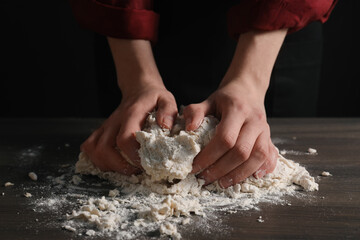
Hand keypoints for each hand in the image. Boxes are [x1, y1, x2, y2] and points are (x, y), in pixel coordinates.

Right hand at [81, 84, 176, 173]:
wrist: (139, 88)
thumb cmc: (153, 97)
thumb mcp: (166, 100)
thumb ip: (168, 112)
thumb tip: (165, 127)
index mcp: (131, 114)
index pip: (124, 139)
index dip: (132, 156)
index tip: (145, 164)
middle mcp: (115, 120)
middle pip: (104, 148)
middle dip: (118, 165)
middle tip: (135, 171)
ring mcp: (106, 125)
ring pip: (93, 148)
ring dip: (106, 164)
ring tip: (124, 168)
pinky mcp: (102, 130)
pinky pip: (89, 146)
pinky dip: (96, 159)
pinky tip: (112, 163)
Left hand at [184, 29, 286, 187]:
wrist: (248, 90)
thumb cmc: (225, 99)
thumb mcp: (208, 100)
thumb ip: (196, 112)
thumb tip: (188, 128)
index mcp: (237, 110)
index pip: (225, 138)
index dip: (209, 156)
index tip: (195, 167)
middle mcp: (254, 121)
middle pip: (241, 152)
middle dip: (221, 170)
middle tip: (205, 179)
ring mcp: (265, 130)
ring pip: (258, 157)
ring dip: (239, 175)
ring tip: (222, 183)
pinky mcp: (270, 138)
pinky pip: (271, 157)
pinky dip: (262, 169)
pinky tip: (251, 178)